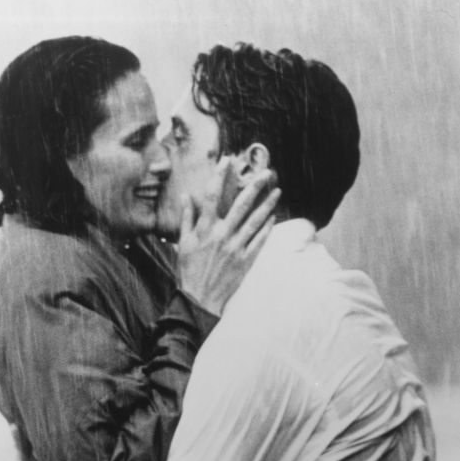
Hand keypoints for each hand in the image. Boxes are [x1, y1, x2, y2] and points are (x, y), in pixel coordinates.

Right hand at [177, 159, 280, 316]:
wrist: (199, 300)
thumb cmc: (189, 271)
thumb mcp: (182, 244)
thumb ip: (186, 218)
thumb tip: (186, 196)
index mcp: (205, 229)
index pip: (212, 196)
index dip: (220, 176)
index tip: (227, 160)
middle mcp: (222, 236)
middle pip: (241, 205)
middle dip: (254, 187)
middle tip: (266, 173)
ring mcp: (236, 248)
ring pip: (255, 221)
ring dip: (267, 205)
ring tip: (277, 192)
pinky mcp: (245, 261)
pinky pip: (259, 241)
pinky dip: (267, 228)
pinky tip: (273, 217)